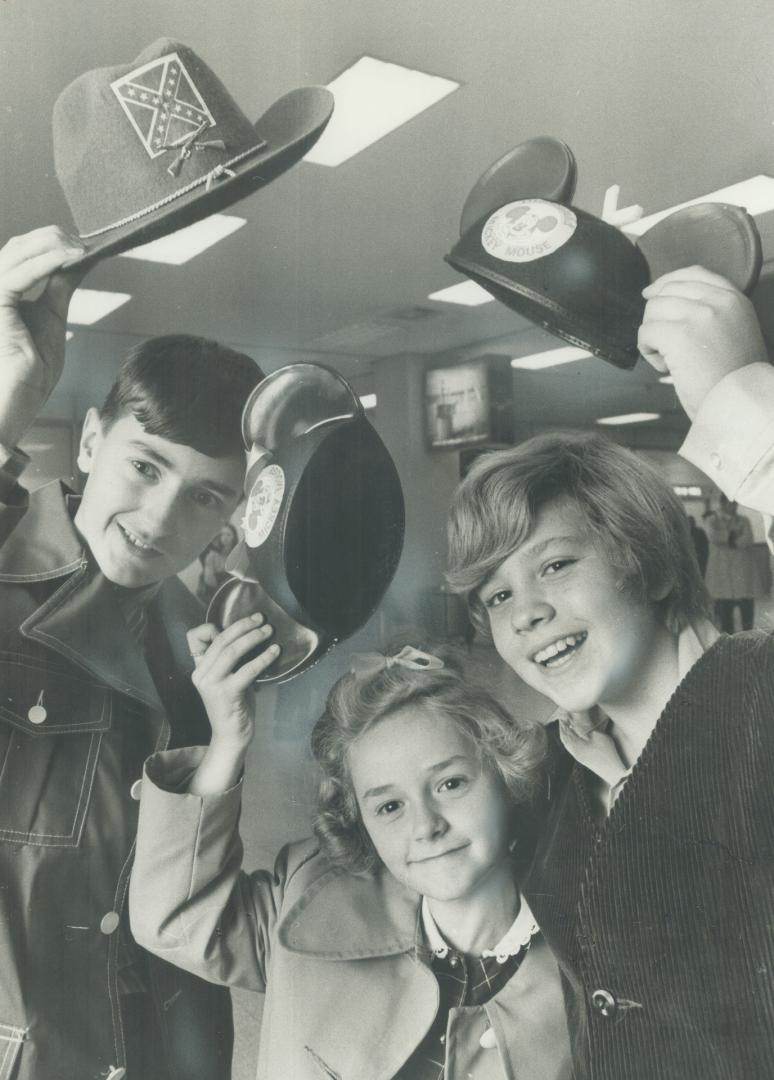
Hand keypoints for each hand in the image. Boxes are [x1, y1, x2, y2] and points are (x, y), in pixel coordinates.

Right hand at [0, 226, 85, 445]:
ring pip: (17, 252)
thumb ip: (56, 289)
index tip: (82, 244)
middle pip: (18, 246)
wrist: (14, 406)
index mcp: (2, 293)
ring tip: (82, 247)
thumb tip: (74, 263)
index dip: (50, 243)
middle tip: (85, 243)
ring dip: (53, 245)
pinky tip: (71, 257)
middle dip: (53, 239)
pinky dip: (46, 261)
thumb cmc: (27, 375)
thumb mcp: (50, 320)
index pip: (21, 253)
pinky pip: (18, 274)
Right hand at [188, 613, 279, 749]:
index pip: (194, 637)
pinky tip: (275, 651)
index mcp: (199, 669)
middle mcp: (201, 674)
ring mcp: (212, 684)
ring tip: (268, 631)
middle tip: (261, 619)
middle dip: (243, 626)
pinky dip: (264, 657)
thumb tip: (249, 634)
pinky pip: (248, 669)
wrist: (231, 736)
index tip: (238, 623)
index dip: (212, 626)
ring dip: (253, 637)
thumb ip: (230, 660)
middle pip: (220, 640)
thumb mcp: (228, 678)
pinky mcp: (226, 693)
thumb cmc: (234, 705)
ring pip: (232, 651)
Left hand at [638, 266, 767, 419]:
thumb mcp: (733, 331)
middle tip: (669, 347)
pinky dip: (648, 352)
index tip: (650, 294)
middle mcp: (719, 301)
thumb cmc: (731, 379)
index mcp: (734, 299)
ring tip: (673, 360)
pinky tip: (666, 368)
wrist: (739, 404)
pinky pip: (645, 332)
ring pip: (652, 311)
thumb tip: (664, 297)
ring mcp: (700, 315)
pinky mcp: (680, 335)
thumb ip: (711, 311)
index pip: (693, 273)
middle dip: (658, 318)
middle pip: (667, 291)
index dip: (666, 282)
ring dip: (653, 337)